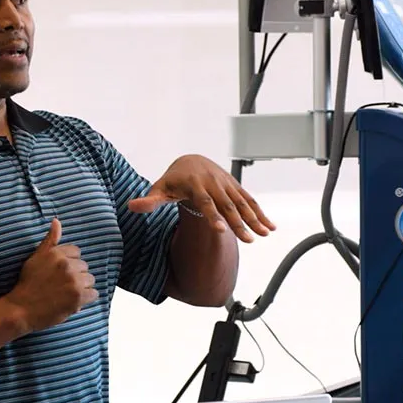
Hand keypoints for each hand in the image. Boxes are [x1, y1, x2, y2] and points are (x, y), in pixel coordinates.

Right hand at [6, 218, 98, 331]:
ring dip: (82, 288)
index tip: (59, 274)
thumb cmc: (28, 283)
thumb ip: (50, 240)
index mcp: (56, 253)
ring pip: (90, 280)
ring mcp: (73, 280)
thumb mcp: (36, 257)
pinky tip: (72, 301)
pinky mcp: (78, 296)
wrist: (21, 309)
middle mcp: (66, 264)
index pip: (77, 252)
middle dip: (76, 276)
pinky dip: (86, 299)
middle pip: (84, 266)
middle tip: (60, 286)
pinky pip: (93, 294)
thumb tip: (57, 221)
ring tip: (66, 294)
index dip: (69, 264)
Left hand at [127, 154, 274, 242]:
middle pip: (227, 206)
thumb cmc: (172, 180)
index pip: (205, 203)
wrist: (190, 161)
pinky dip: (260, 213)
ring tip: (265, 234)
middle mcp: (213, 184)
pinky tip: (271, 226)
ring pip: (242, 203)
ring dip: (254, 219)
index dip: (212, 217)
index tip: (220, 231)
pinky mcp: (234, 187)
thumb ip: (149, 201)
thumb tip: (131, 207)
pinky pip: (249, 200)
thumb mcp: (159, 189)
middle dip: (238, 223)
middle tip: (248, 241)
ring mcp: (226, 185)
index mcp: (195, 186)